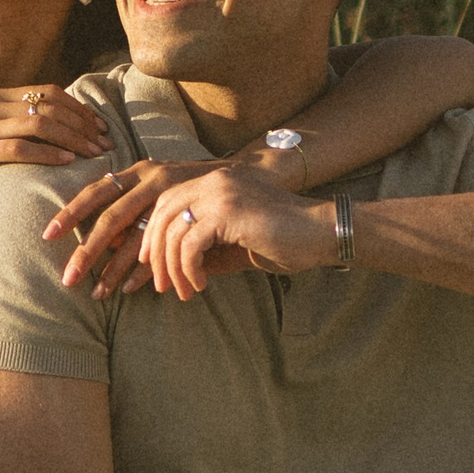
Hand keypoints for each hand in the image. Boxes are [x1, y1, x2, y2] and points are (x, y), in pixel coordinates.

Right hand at [0, 85, 112, 232]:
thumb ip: (16, 125)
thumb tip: (60, 126)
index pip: (48, 92)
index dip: (79, 108)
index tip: (101, 127)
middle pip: (49, 106)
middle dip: (83, 124)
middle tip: (106, 143)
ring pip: (39, 123)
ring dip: (73, 138)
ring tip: (94, 154)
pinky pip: (19, 148)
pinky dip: (48, 153)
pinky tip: (67, 162)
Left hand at [41, 155, 220, 295]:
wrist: (276, 194)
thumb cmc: (218, 206)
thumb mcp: (176, 204)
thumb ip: (145, 218)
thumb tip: (109, 248)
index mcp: (148, 171)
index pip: (101, 189)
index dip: (73, 211)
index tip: (48, 235)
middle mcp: (162, 176)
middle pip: (113, 216)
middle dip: (88, 250)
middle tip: (68, 278)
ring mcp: (186, 191)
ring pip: (139, 236)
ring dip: (118, 270)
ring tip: (100, 294)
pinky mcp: (212, 211)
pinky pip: (173, 248)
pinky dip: (154, 270)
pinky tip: (138, 288)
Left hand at [141, 160, 334, 301]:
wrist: (321, 233)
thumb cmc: (286, 240)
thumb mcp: (236, 244)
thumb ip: (207, 248)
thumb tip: (174, 268)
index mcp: (216, 182)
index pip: (168, 201)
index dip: (153, 233)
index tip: (153, 264)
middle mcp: (214, 181)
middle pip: (163, 214)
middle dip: (155, 253)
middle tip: (161, 285)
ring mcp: (220, 193)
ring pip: (173, 232)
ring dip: (173, 268)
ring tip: (184, 292)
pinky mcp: (228, 212)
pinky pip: (190, 245)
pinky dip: (189, 269)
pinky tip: (201, 284)